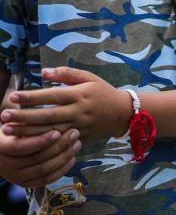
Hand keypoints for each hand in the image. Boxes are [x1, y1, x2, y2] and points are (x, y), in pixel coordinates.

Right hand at [0, 128, 80, 187]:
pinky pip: (46, 179)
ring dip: (64, 156)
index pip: (20, 147)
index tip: (57, 132)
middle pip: (36, 158)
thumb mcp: (14, 124)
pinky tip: (72, 158)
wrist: (3, 152)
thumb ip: (25, 122)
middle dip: (59, 146)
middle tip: (75, 133)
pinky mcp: (25, 183)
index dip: (40, 141)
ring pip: (44, 169)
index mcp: (0, 149)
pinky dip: (61, 170)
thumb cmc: (12, 130)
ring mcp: (15, 177)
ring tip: (77, 143)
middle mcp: (5, 166)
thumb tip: (44, 112)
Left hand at [3, 67, 132, 143]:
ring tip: (8, 130)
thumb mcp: (89, 78)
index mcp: (80, 95)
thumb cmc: (103, 92)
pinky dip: (42, 142)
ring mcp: (79, 127)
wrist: (124, 113)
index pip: (51, 96)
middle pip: (47, 115)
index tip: (13, 97)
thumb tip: (44, 72)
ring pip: (50, 131)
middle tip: (3, 116)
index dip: (32, 97)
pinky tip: (26, 142)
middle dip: (23, 116)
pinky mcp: (80, 138)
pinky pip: (59, 142)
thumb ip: (66, 74)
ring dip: (28, 132)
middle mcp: (79, 112)